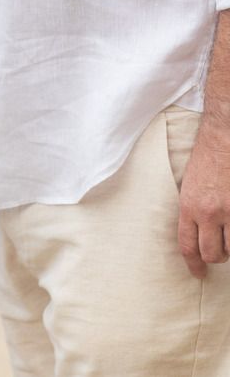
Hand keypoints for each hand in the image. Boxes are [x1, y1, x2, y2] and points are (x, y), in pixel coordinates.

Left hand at [177, 118, 229, 277]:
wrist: (223, 140)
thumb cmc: (205, 160)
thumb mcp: (188, 186)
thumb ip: (192, 211)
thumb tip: (196, 233)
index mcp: (189, 206)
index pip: (188, 245)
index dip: (193, 264)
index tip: (198, 273)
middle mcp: (209, 212)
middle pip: (212, 254)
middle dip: (216, 257)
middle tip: (218, 252)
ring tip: (229, 238)